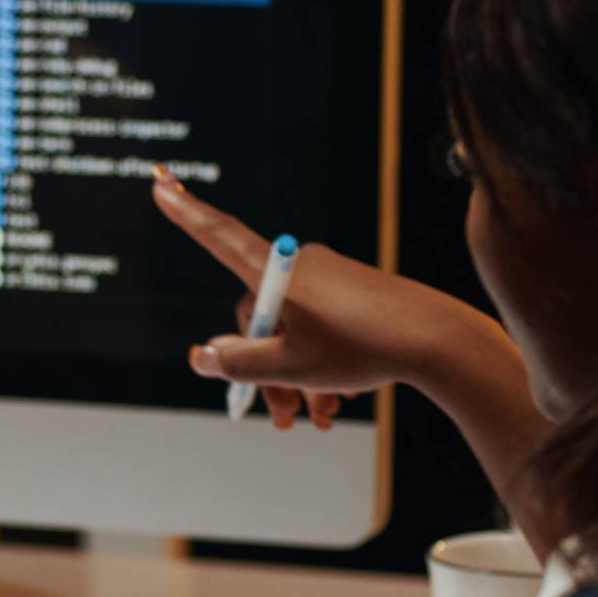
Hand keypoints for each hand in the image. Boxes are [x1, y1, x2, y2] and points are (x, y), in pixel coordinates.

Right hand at [150, 167, 475, 429]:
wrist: (438, 341)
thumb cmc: (363, 348)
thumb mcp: (291, 366)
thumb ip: (239, 362)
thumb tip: (202, 356)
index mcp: (276, 271)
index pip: (217, 235)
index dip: (185, 212)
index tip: (158, 179)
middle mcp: (297, 265)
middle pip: (256, 315)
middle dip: (262, 368)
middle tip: (281, 414)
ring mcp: (326, 277)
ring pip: (290, 330)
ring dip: (294, 377)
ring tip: (315, 417)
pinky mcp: (351, 291)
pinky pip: (318, 328)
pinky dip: (318, 365)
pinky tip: (333, 402)